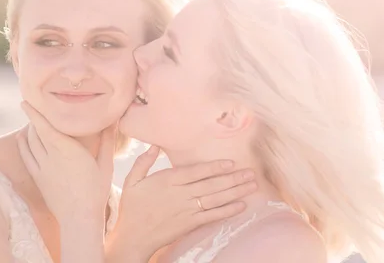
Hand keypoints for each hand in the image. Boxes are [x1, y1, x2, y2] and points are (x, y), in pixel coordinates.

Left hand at [17, 101, 115, 224]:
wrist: (79, 218)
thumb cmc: (96, 191)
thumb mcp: (106, 164)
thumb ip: (107, 141)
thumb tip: (112, 121)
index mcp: (68, 149)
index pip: (46, 126)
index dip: (35, 112)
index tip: (27, 100)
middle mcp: (51, 156)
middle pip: (36, 131)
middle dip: (32, 117)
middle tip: (32, 105)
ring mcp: (42, 167)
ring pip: (30, 142)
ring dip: (29, 129)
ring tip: (32, 119)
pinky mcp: (38, 178)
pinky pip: (26, 156)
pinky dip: (22, 145)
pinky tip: (22, 137)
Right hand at [106, 146, 256, 261]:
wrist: (133, 236)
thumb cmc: (132, 207)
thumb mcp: (131, 180)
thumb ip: (143, 161)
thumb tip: (154, 146)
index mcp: (167, 181)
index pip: (195, 171)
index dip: (214, 167)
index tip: (231, 163)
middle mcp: (180, 195)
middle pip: (211, 185)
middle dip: (233, 178)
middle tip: (251, 173)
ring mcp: (186, 210)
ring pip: (215, 199)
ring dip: (236, 192)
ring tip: (251, 185)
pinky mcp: (190, 224)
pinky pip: (212, 216)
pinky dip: (228, 211)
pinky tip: (241, 206)